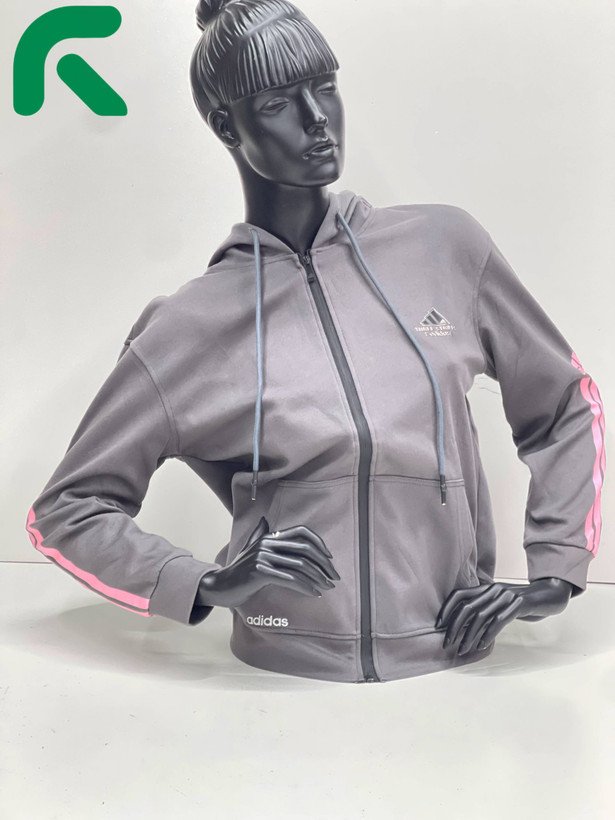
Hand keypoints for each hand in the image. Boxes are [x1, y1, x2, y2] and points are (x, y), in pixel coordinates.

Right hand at [196, 516, 340, 608]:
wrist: (221, 586)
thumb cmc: (239, 570)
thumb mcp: (250, 549)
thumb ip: (259, 534)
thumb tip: (264, 520)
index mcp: (269, 536)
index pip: (301, 532)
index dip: (318, 543)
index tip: (329, 558)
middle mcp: (267, 543)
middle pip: (305, 550)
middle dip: (323, 564)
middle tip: (334, 577)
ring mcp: (263, 557)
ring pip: (300, 566)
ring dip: (318, 578)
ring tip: (327, 587)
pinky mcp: (260, 572)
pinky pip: (290, 579)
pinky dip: (305, 587)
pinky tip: (314, 593)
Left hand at [434, 577, 573, 655]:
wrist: (548, 595)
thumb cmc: (520, 603)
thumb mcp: (499, 604)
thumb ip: (483, 610)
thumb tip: (462, 627)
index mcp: (485, 588)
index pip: (459, 595)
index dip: (446, 609)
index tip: (438, 626)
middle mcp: (493, 590)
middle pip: (467, 607)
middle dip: (454, 627)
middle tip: (447, 643)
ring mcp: (506, 596)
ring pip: (481, 616)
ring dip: (469, 635)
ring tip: (462, 650)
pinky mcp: (519, 604)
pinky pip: (499, 621)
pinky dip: (487, 634)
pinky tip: (481, 646)